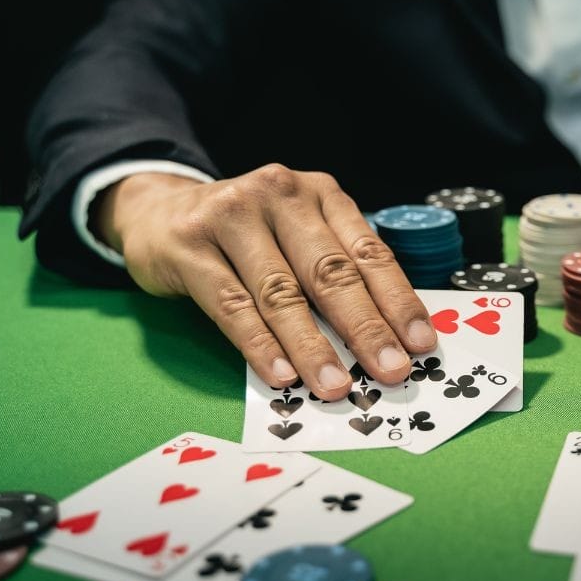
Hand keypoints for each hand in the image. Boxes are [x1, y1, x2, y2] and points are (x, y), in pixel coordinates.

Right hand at [92, 164, 437, 399]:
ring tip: (336, 386)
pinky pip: (232, 305)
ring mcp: (231, 215)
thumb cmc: (248, 234)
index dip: (398, 300)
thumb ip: (335, 270)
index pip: (368, 252)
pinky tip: (281, 376)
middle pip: (330, 272)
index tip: (421, 343)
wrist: (159, 210)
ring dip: (312, 347)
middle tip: (391, 371)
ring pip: (281, 293)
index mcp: (320, 194)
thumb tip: (385, 338)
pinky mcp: (189, 245)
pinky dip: (259, 345)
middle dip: (365, 328)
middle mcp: (280, 195)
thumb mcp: (298, 233)